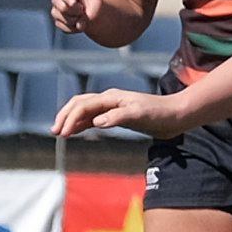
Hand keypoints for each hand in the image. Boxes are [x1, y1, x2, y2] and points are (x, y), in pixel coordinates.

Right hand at [50, 0, 101, 35]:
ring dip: (76, 21)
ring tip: (82, 17)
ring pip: (64, 19)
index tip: (74, 2)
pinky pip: (65, 28)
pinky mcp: (58, 22)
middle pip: (63, 8)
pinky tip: (79, 24)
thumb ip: (89, 11)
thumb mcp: (97, 4)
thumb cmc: (94, 5)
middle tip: (82, 11)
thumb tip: (78, 25)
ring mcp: (56, 11)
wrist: (93, 14)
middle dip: (75, 12)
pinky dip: (75, 28)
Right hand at [52, 88, 181, 138]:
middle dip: (65, 116)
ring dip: (72, 119)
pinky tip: (77, 131)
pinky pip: (95, 117)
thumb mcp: (139, 115)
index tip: (62, 133)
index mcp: (111, 98)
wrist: (176, 116)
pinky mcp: (118, 116)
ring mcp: (113, 107)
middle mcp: (110, 100)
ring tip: (60, 132)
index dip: (70, 118)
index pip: (83, 105)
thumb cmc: (159, 114)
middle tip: (55, 132)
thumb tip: (96, 123)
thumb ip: (118, 117)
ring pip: (85, 110)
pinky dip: (83, 123)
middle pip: (79, 104)